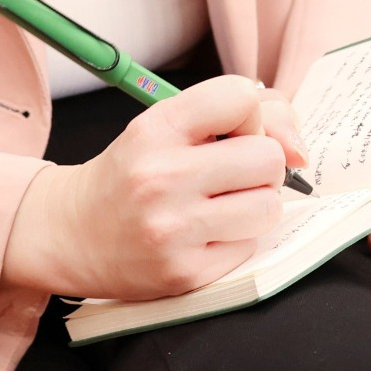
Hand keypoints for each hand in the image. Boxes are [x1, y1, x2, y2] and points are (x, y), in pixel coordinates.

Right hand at [2, 76, 291, 300]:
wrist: (70, 232)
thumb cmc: (131, 172)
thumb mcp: (167, 126)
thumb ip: (239, 116)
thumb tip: (300, 148)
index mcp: (156, 128)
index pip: (243, 97)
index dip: (249, 115)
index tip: (229, 132)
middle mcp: (162, 177)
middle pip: (268, 157)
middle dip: (261, 164)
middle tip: (231, 174)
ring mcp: (172, 229)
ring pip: (269, 206)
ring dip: (255, 204)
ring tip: (222, 205)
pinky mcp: (184, 273)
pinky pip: (250, 247)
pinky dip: (236, 239)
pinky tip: (204, 234)